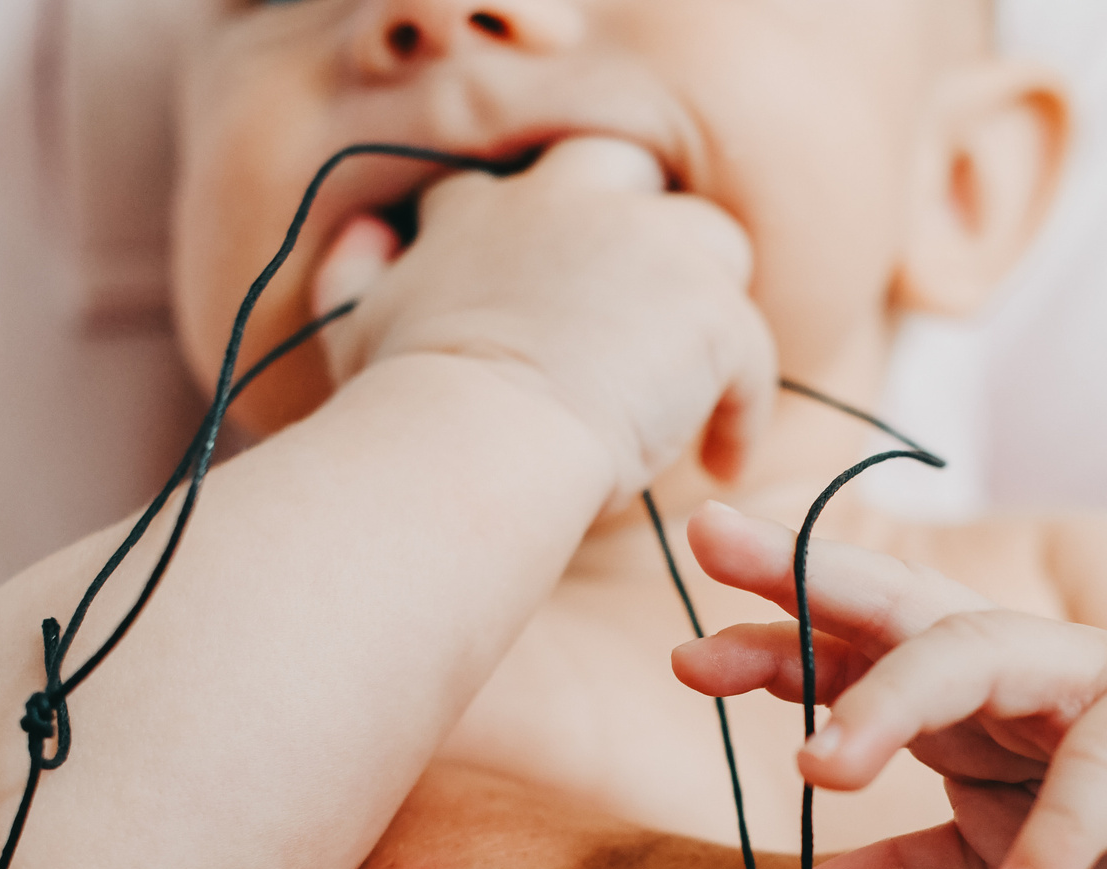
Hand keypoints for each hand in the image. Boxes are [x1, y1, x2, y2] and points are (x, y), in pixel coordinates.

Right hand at [312, 137, 777, 500]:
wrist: (472, 439)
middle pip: (630, 171)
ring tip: (700, 383)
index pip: (520, 185)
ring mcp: (646, 244)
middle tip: (652, 310)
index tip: (549, 296)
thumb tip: (366, 232)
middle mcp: (568, 202)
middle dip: (644, 224)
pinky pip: (752, 350)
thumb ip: (355, 271)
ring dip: (709, 306)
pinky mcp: (706, 306)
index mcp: (481, 208)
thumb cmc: (402, 408)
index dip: (542, 233)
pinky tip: (722, 459)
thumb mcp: (354, 328)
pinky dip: (742, 408)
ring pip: (712, 242)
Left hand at [671, 504, 1106, 868]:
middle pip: (900, 612)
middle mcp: (1021, 666)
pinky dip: (1065, 829)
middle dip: (804, 593)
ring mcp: (1101, 680)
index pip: (855, 649)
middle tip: (709, 600)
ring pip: (986, 658)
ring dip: (896, 706)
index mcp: (966, 694)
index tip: (683, 658)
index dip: (772, 642)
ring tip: (816, 772)